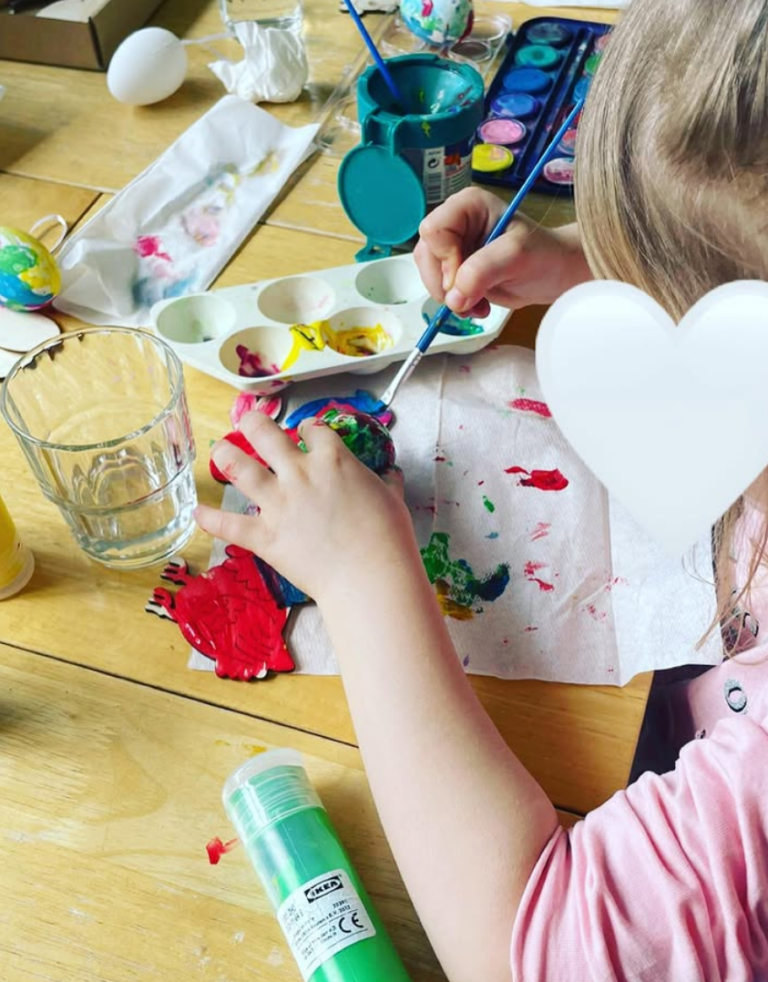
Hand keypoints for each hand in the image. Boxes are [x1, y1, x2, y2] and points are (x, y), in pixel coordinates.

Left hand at [194, 412, 419, 604]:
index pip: (313, 430)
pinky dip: (210, 519)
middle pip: (264, 434)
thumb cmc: (389, 537)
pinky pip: (229, 525)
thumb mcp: (393, 499)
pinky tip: (197, 512)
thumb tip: (390, 477)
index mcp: (333, 460)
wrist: (371, 576)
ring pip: (239, 468)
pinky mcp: (265, 537)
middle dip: (252, 423)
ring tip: (218, 450)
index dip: (308, 428)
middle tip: (249, 422)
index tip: (305, 432)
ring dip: (225, 455)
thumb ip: (386, 483)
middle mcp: (299, 474)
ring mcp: (278, 504)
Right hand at [413, 187, 591, 316]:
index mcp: (467, 205)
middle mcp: (456, 222)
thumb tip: (453, 297)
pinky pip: (440, 289)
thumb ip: (482, 270)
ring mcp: (454, 247)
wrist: (554, 274)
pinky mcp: (456, 270)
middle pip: (426, 254)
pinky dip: (456, 304)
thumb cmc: (542, 255)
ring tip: (478, 304)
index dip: (444, 259)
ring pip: (429, 275)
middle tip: (469, 298)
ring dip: (451, 298)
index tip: (464, 279)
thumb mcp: (515, 256)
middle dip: (444, 283)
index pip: (433, 230)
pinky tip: (478, 306)